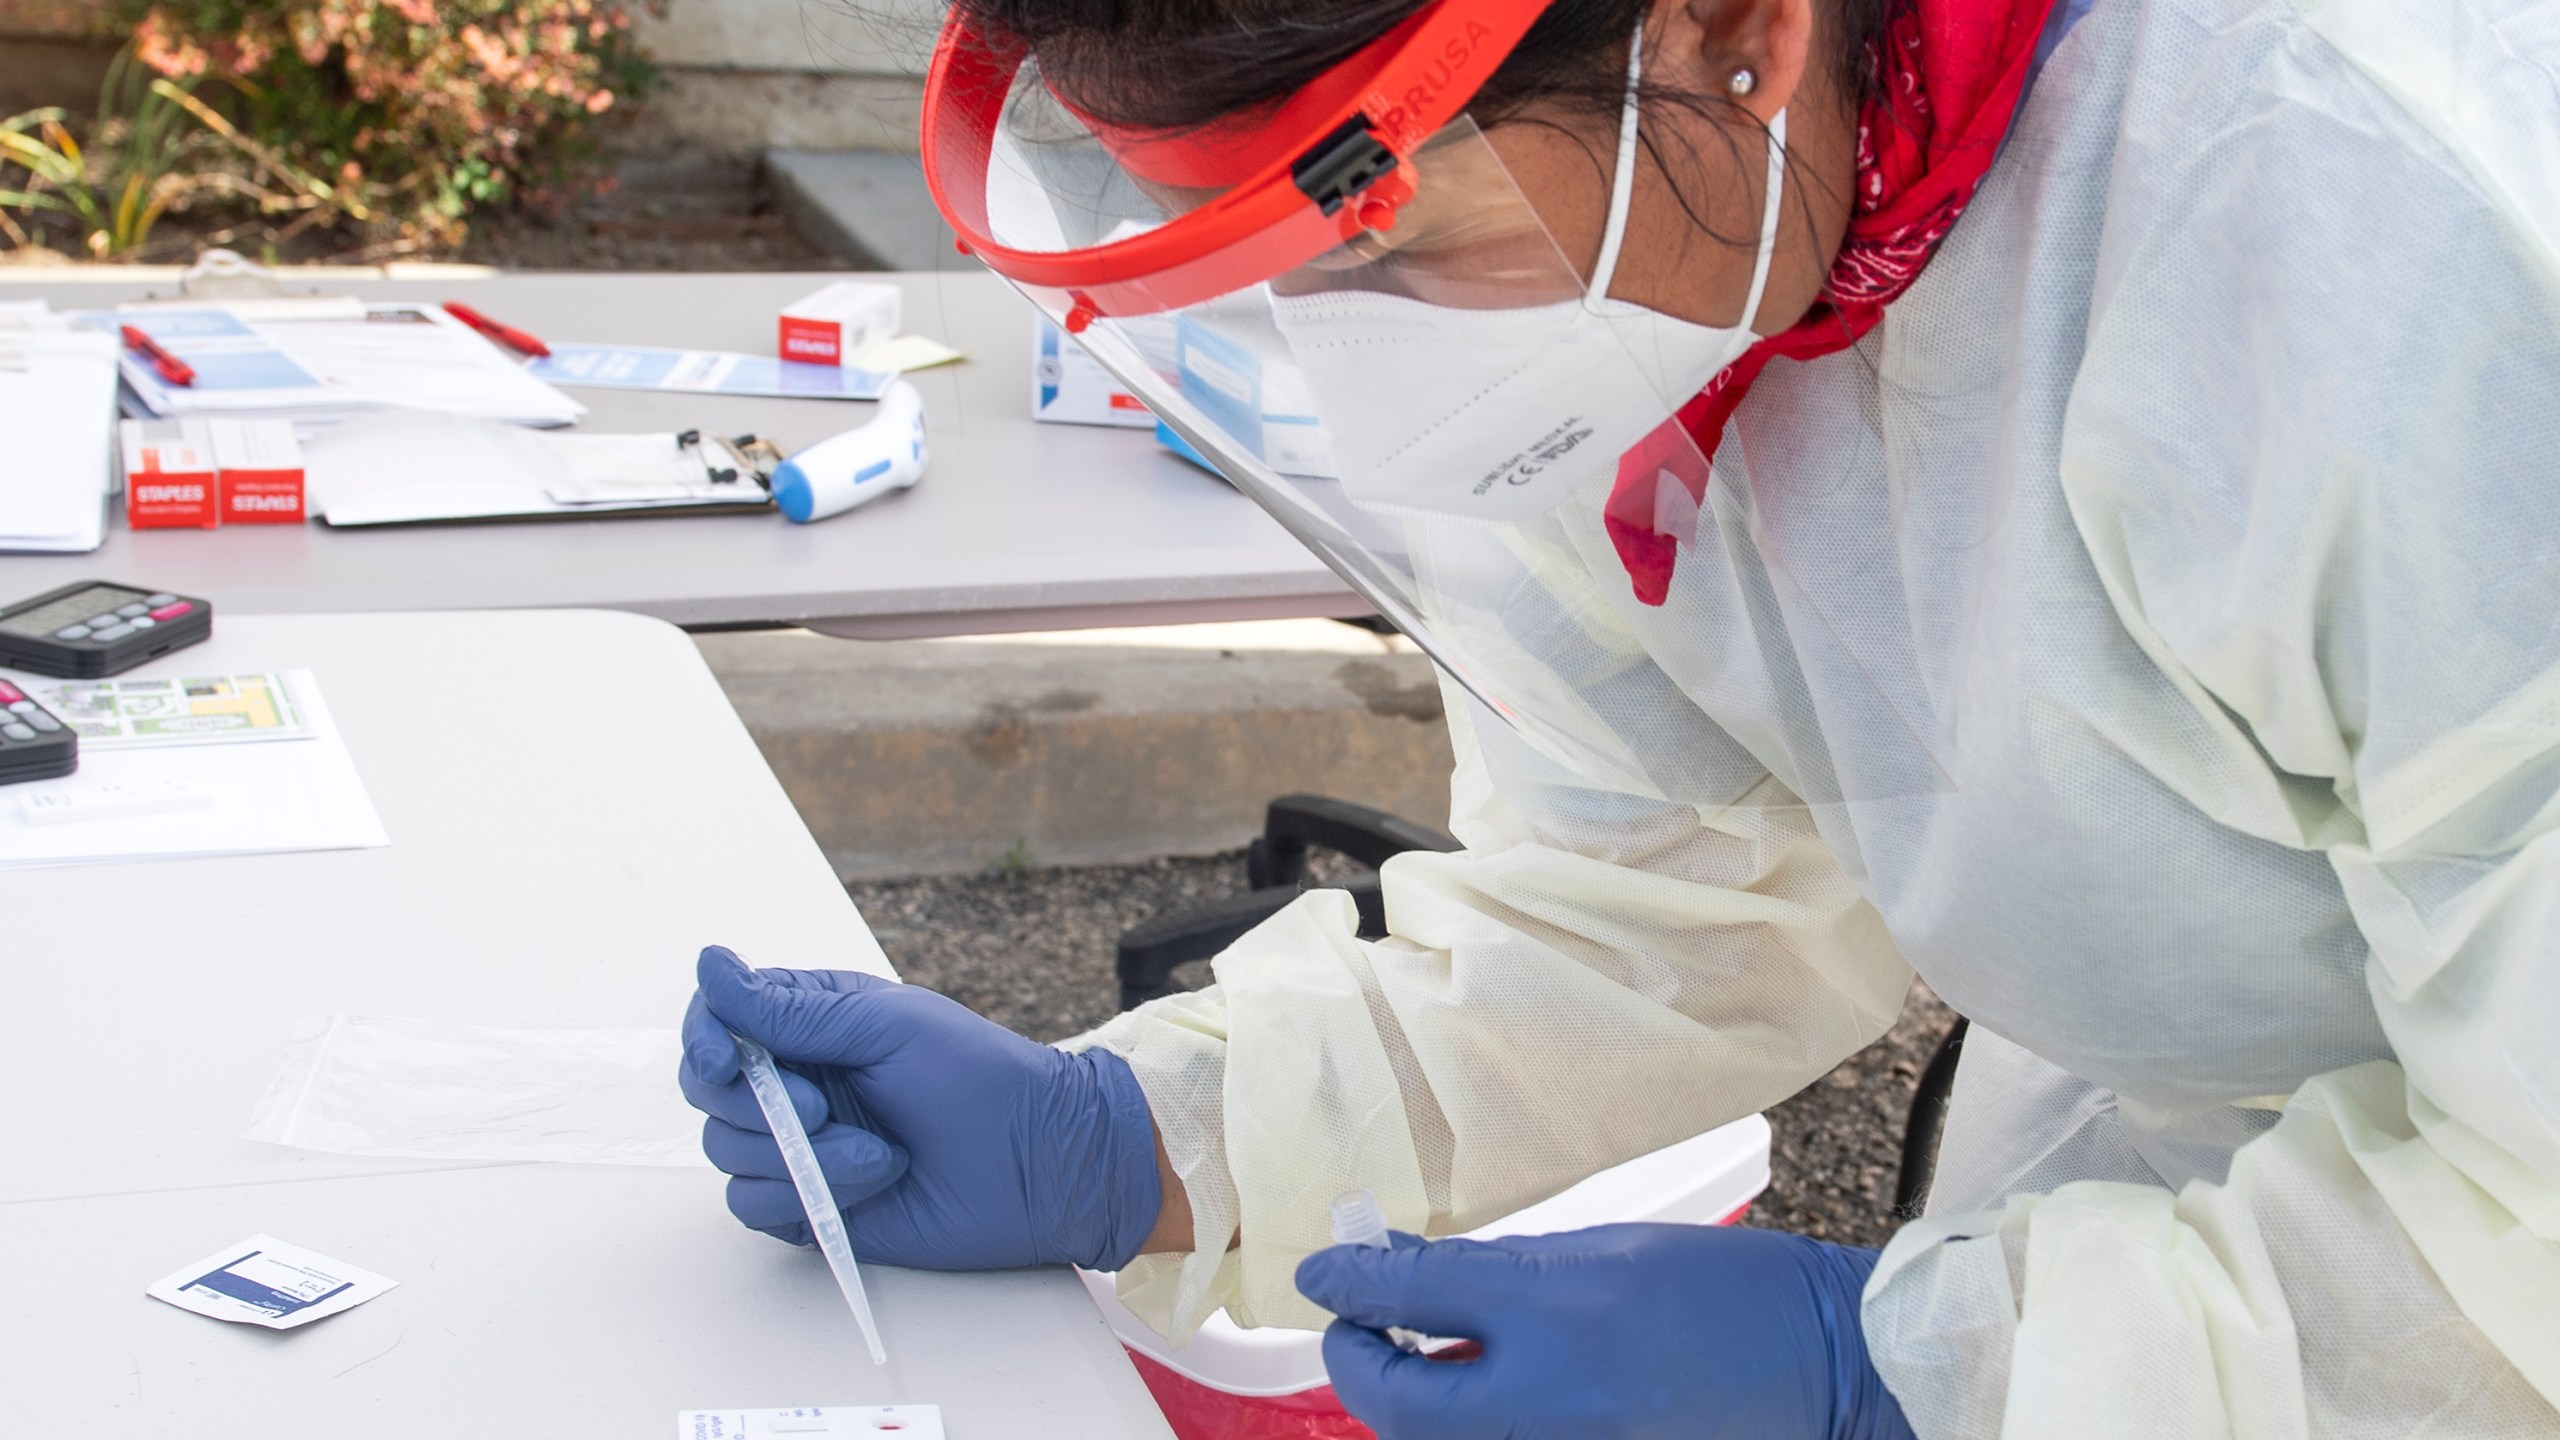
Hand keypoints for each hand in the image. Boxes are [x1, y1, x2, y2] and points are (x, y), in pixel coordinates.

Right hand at [677, 945, 1159, 1271]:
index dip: (704, 1040)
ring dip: (800, 1157)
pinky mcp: (810, 1204)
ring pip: (728, 1152)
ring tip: (877, 1155)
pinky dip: (803, 1196)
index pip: (718, 1022)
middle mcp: (797, 1081)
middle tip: (822, 1108)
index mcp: (811, 1024)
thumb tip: (708, 964)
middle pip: (710, 1092)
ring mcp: (801, 1146)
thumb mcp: (883, 1025)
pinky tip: (868, 1184)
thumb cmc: (979, 1078)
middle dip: (756, 1105)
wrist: (1037, 1163)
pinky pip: (754, 1205)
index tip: (724, 1061)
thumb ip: (788, 1009)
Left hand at [1295, 1223, 1911, 1439]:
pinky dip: (1468, 1425)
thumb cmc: (1717, 1293)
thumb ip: (1480, 1269)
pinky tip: (1485, 1390)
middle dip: (1363, 1367)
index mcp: (1551, 1325)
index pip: (1405, 1311)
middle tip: (1362, 1327)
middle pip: (1403, 1410)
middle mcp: (1547, 1409)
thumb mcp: (1592, 1252)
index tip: (1322, 1276)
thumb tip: (1386, 1267)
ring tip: (1420, 1358)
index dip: (1349, 1290)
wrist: (1826, 1369)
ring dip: (1414, 1407)